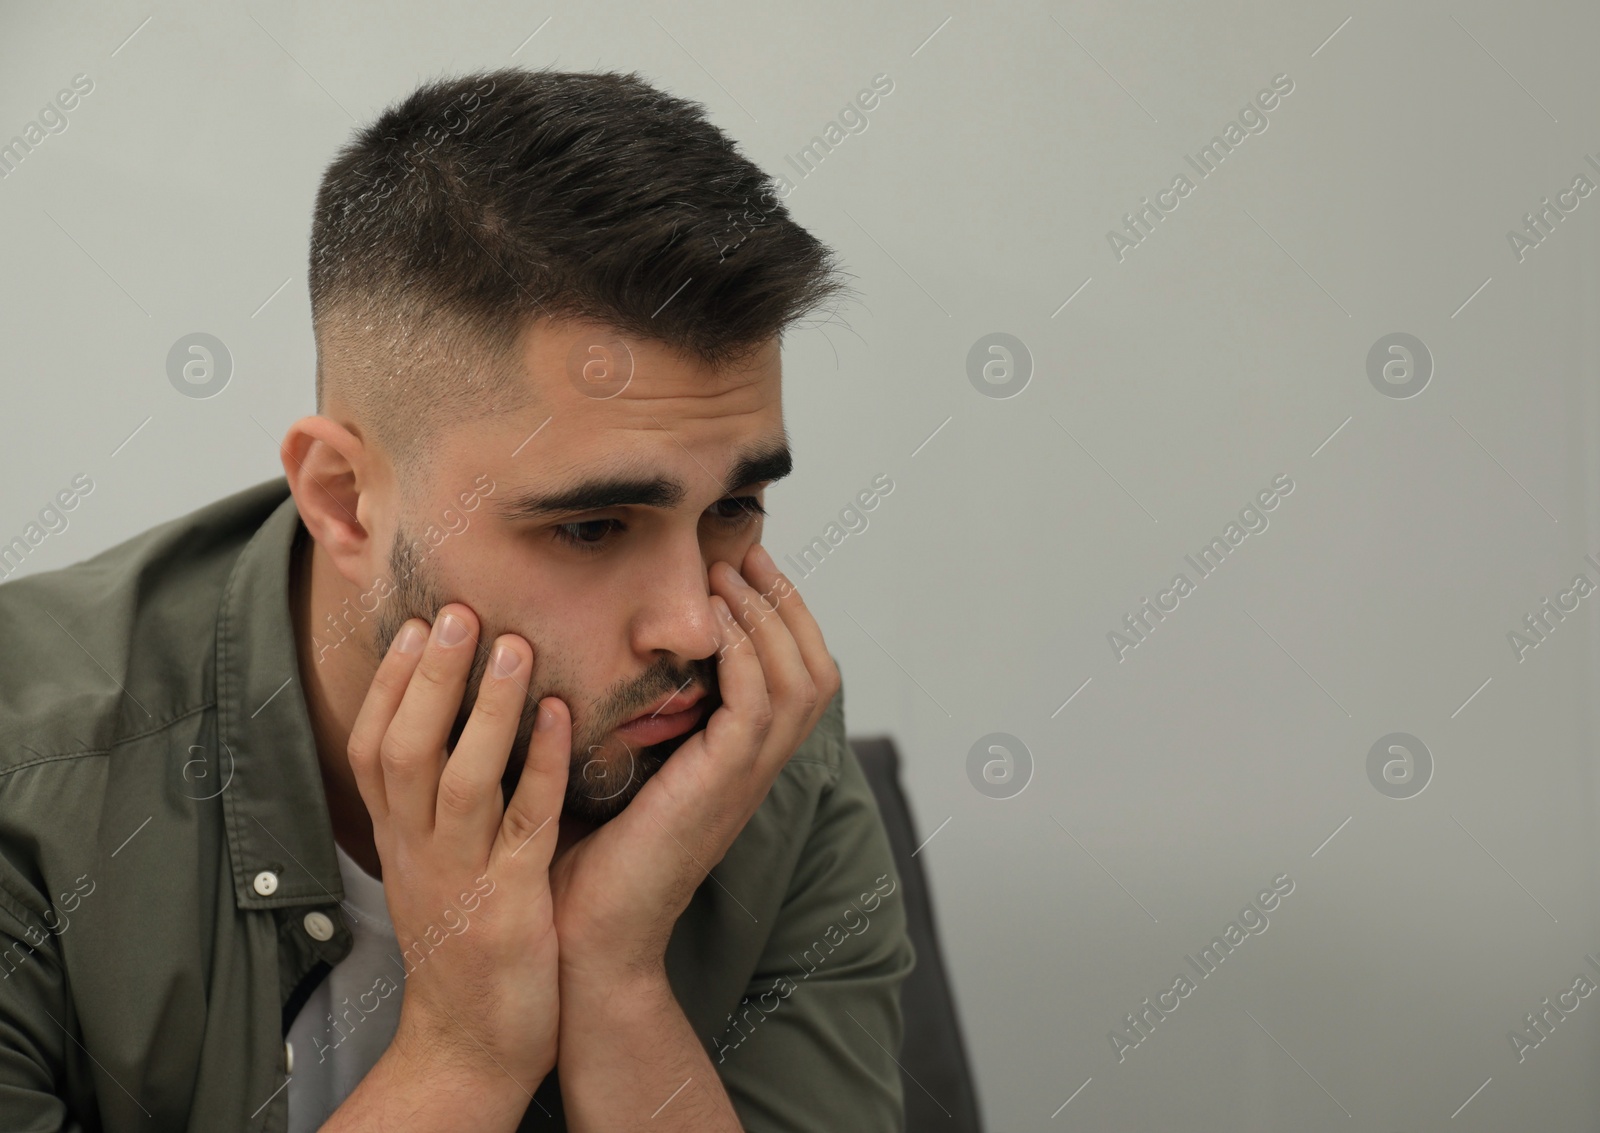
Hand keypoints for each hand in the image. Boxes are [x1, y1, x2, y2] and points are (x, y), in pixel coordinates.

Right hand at [344, 604, 571, 1089]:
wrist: (471, 1044)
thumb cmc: (463, 936)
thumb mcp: (433, 863)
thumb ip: (435, 797)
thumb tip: (450, 716)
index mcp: (398, 837)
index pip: (371, 747)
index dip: (388, 683)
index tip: (415, 622)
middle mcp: (418, 850)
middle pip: (402, 749)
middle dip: (428, 677)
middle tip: (458, 609)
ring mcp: (462, 876)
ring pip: (459, 780)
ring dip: (484, 709)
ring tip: (513, 644)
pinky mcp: (512, 903)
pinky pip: (524, 825)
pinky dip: (539, 766)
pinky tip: (562, 717)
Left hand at [547, 543, 839, 983]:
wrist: (581, 929)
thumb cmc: (586, 853)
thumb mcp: (620, 764)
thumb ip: (634, 711)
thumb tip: (606, 648)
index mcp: (739, 760)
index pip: (795, 672)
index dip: (779, 614)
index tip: (738, 563)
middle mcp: (755, 766)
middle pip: (817, 667)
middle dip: (786, 601)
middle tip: (746, 552)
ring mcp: (746, 776)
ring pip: (801, 678)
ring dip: (767, 616)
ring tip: (728, 573)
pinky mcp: (722, 783)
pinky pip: (759, 703)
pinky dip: (746, 652)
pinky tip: (711, 621)